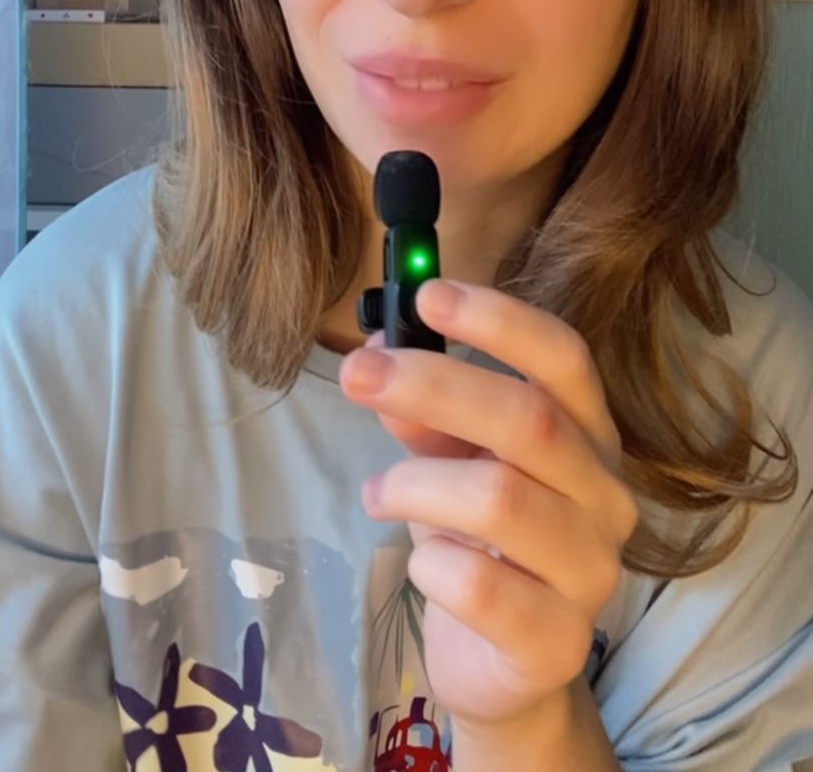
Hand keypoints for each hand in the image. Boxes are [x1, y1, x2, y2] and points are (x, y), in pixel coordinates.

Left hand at [338, 278, 638, 731]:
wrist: (507, 668)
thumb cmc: (483, 544)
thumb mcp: (452, 463)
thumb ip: (427, 415)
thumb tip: (378, 357)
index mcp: (589, 435)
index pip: (564, 358)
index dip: (499, 320)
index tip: (428, 295)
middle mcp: (606, 495)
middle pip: (530, 420)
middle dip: (434, 385)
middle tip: (356, 375)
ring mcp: (591, 571)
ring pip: (500, 499)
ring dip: (416, 486)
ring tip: (377, 494)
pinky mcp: (557, 641)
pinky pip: (482, 587)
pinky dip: (431, 566)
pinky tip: (420, 567)